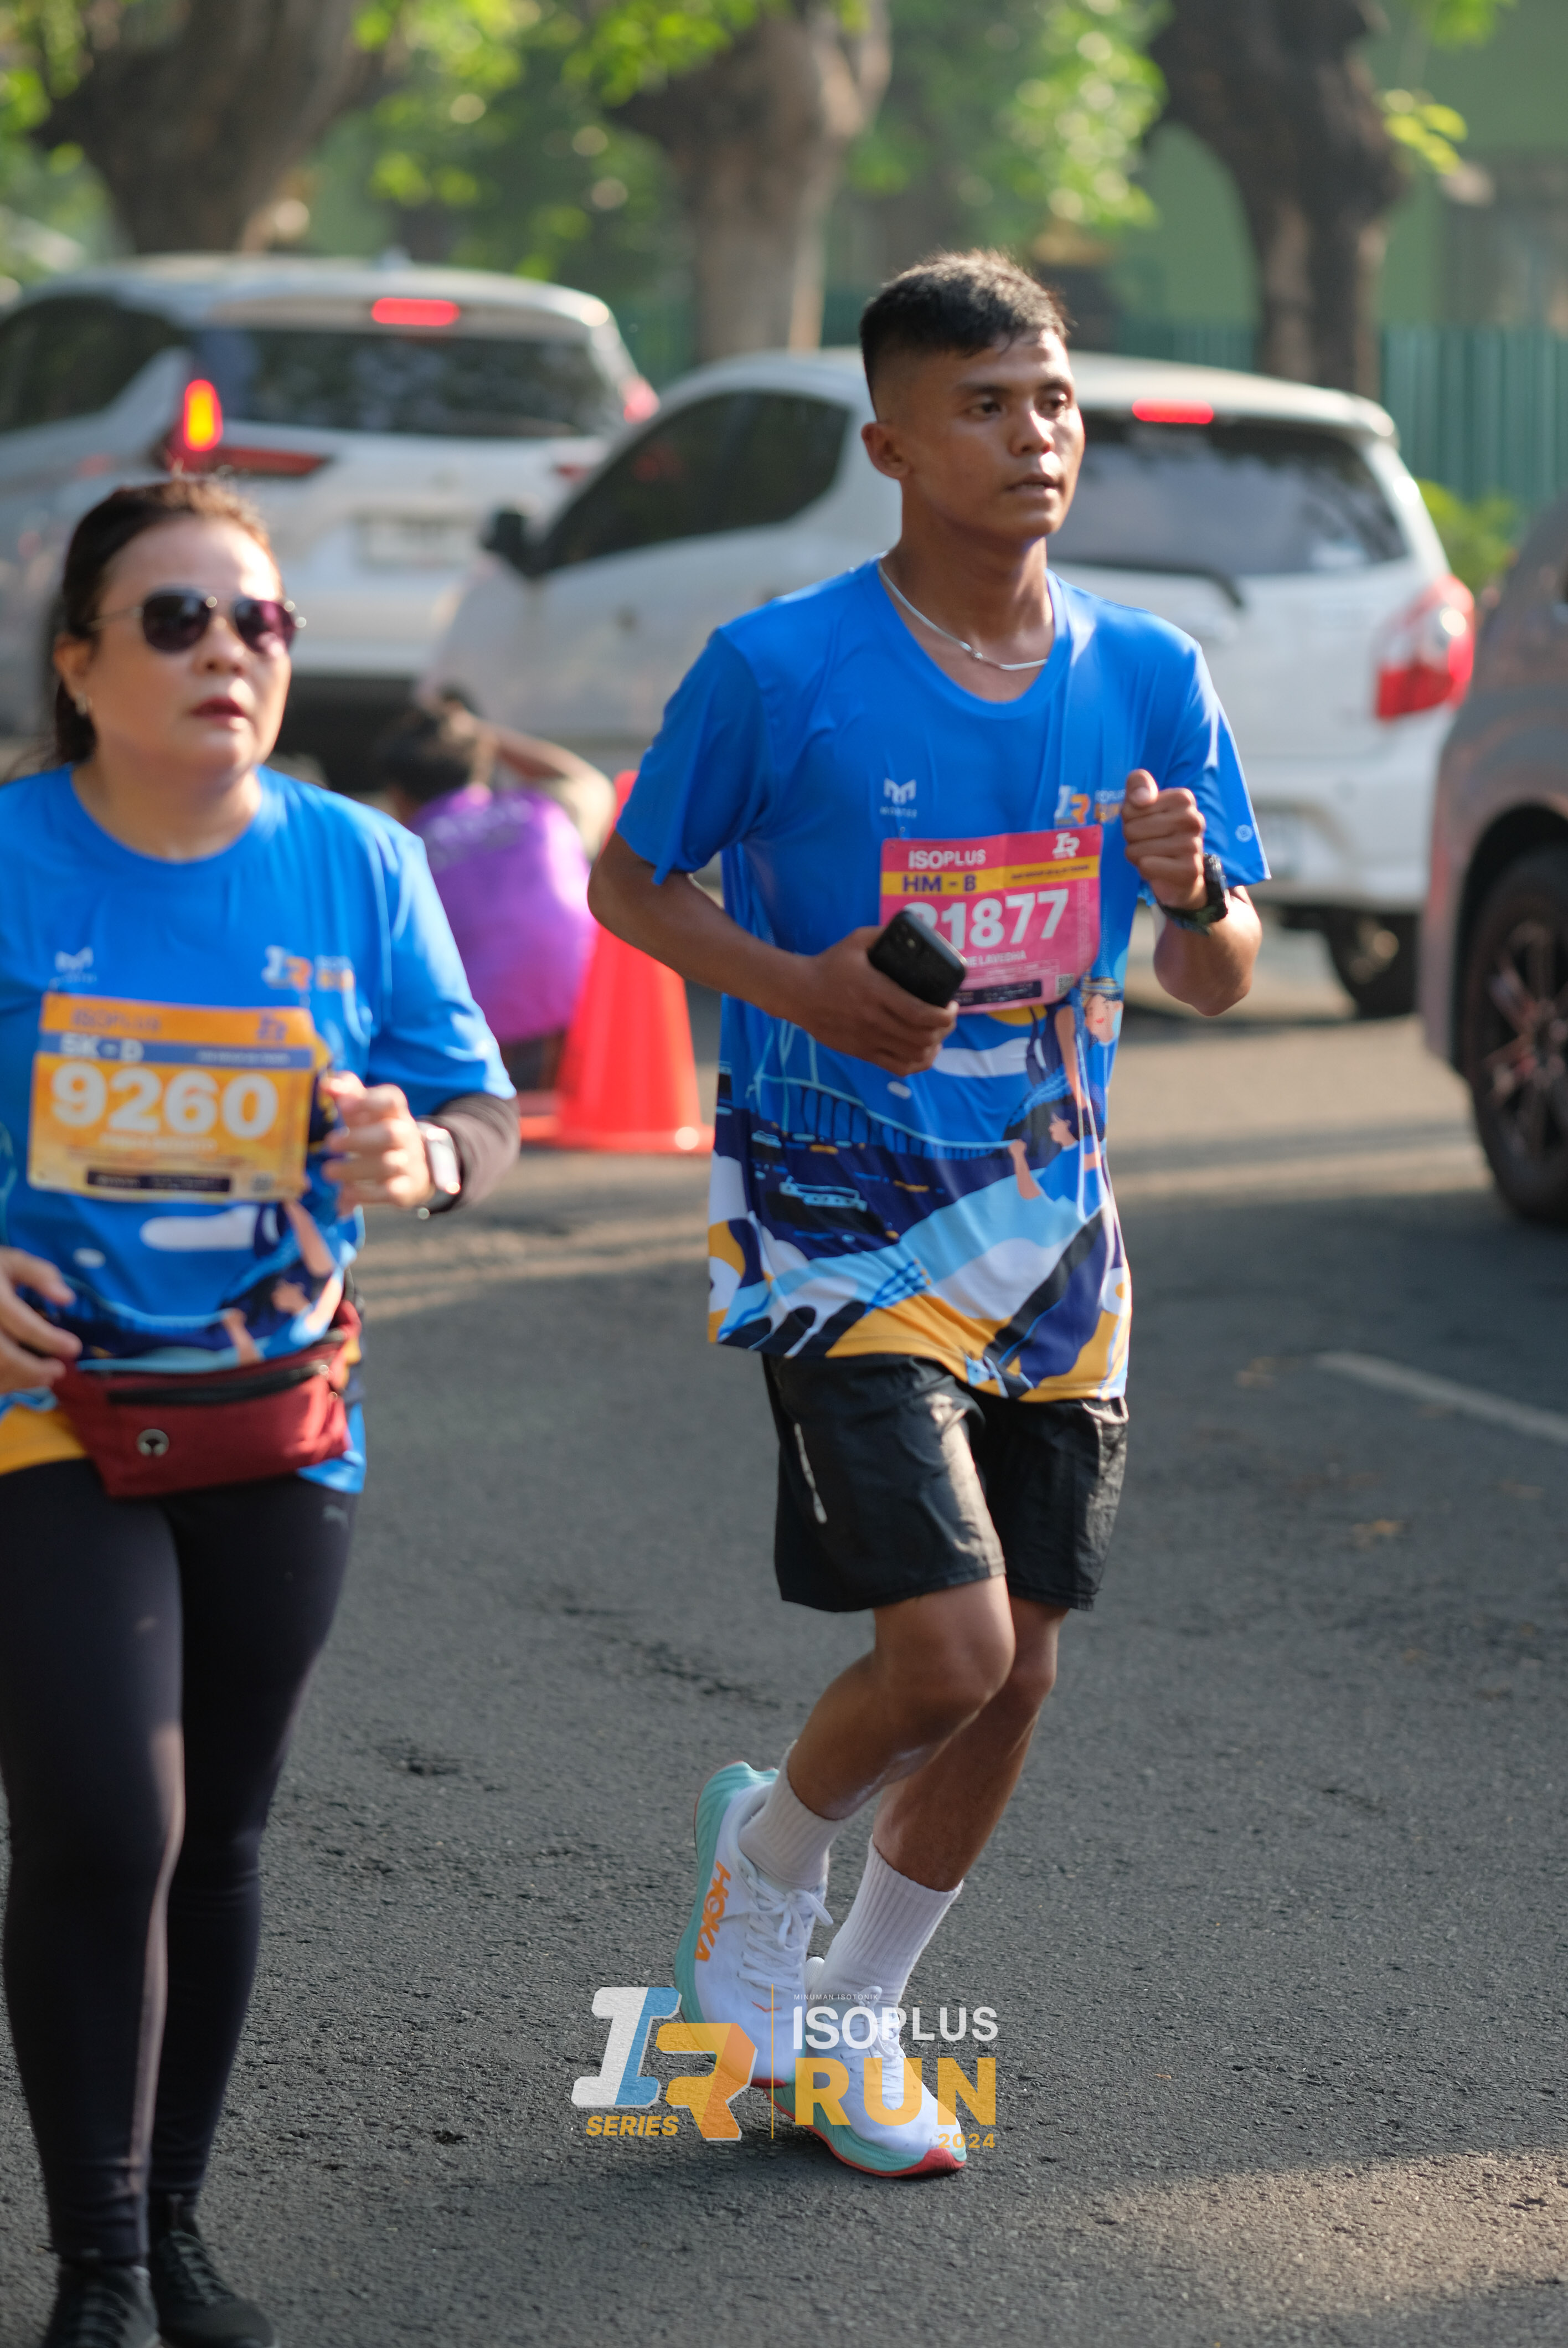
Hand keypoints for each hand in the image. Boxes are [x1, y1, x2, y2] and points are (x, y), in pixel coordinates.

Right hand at [0, 1248, 80, 1393]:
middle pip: (5, 1358)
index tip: (74, 1348)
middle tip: (59, 1371)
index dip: (50, 1340)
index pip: (23, 1325)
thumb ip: (39, 1275)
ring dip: (21, 1381)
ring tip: (45, 1378)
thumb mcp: (11, 1262)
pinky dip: (5, 1383)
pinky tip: (20, 1378)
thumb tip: (67, 1298)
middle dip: (35, 1370)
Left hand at [319, 1073, 433, 1210]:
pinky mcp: (407, 1189)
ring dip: (355, 1169)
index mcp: (396, 1113)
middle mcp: (407, 1136)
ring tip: (328, 1171)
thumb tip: (326, 1084)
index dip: (368, 1101)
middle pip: (391, 1133)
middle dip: (359, 1138)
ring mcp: (410, 1163)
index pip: (391, 1100)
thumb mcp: (366, 1113)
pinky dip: (365, 1194)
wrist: (415, 1168)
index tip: (343, 1105)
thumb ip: (348, 1095)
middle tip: (329, 1144)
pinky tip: (344, 1195)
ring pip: (388, 1164)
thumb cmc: (377, 1134)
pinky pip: (390, 1192)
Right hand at [784, 928, 957, 1074]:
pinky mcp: (862, 1053)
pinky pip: (898, 1067)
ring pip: (914, 1056)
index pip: (921, 1014)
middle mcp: (876, 1020)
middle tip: (947, 1017)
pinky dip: (918, 1063)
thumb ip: (884, 934)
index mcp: (877, 993)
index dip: (945, 1015)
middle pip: (923, 1037)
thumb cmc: (829, 965)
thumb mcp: (856, 941)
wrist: (798, 993)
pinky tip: (923, 1052)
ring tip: (938, 1034)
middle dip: (945, 1029)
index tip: (951, 1005)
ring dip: (934, 1046)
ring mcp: (869, 1040)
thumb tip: (914, 931)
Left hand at [1121, 768, 1206, 911]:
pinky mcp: (1190, 869)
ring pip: (1137, 849)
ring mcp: (1193, 845)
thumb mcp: (1143, 804)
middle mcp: (1193, 818)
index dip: (1130, 820)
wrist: (1181, 876)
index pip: (1130, 808)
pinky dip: (1145, 870)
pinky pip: (1146, 866)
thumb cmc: (1157, 834)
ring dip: (1138, 856)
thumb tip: (1141, 798)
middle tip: (1149, 843)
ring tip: (1155, 856)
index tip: (1147, 823)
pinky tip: (1159, 869)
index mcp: (1182, 798)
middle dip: (1132, 840)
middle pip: (1131, 829)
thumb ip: (1138, 784)